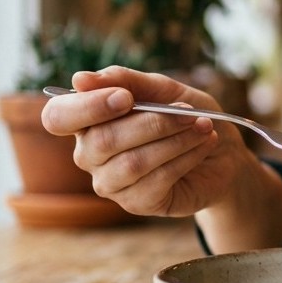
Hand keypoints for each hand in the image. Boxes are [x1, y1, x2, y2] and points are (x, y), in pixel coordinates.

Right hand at [40, 66, 248, 217]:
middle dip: (153, 122)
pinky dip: (186, 157)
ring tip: (203, 126)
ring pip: (132, 162)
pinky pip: (157, 180)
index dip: (87, 108)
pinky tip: (203, 145)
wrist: (223, 151)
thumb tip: (79, 79)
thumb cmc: (186, 115)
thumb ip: (125, 81)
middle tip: (189, 111)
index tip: (126, 98)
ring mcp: (110, 182)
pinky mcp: (136, 202)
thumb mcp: (162, 89)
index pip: (58, 117)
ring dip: (175, 140)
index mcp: (87, 120)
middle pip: (103, 140)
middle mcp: (89, 154)